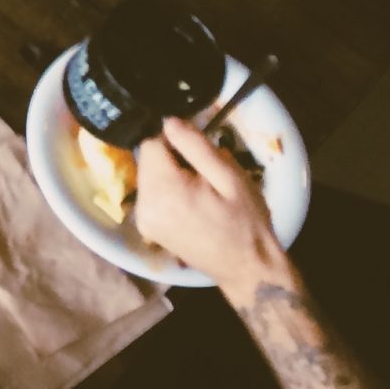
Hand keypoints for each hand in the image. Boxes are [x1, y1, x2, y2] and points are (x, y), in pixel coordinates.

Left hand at [133, 118, 284, 294]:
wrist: (247, 268)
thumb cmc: (245, 222)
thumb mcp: (229, 177)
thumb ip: (196, 147)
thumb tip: (168, 121)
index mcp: (162, 190)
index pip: (150, 144)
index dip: (174, 141)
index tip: (199, 154)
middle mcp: (143, 205)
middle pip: (147, 160)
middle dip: (172, 159)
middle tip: (204, 175)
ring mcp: (142, 220)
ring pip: (148, 175)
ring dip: (169, 175)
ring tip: (200, 190)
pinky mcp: (147, 228)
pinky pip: (150, 194)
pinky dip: (166, 191)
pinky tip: (191, 203)